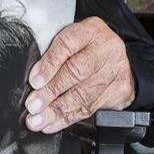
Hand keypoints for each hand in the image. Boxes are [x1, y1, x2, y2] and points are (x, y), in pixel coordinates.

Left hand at [23, 17, 134, 133]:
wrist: (117, 58)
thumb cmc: (88, 48)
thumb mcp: (72, 39)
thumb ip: (54, 54)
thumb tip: (34, 79)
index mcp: (90, 30)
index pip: (68, 44)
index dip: (50, 64)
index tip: (35, 81)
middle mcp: (106, 49)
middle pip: (77, 72)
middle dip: (51, 92)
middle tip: (33, 105)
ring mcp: (115, 71)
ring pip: (83, 95)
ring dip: (56, 111)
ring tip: (38, 120)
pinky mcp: (119, 92)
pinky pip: (90, 109)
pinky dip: (67, 119)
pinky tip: (53, 123)